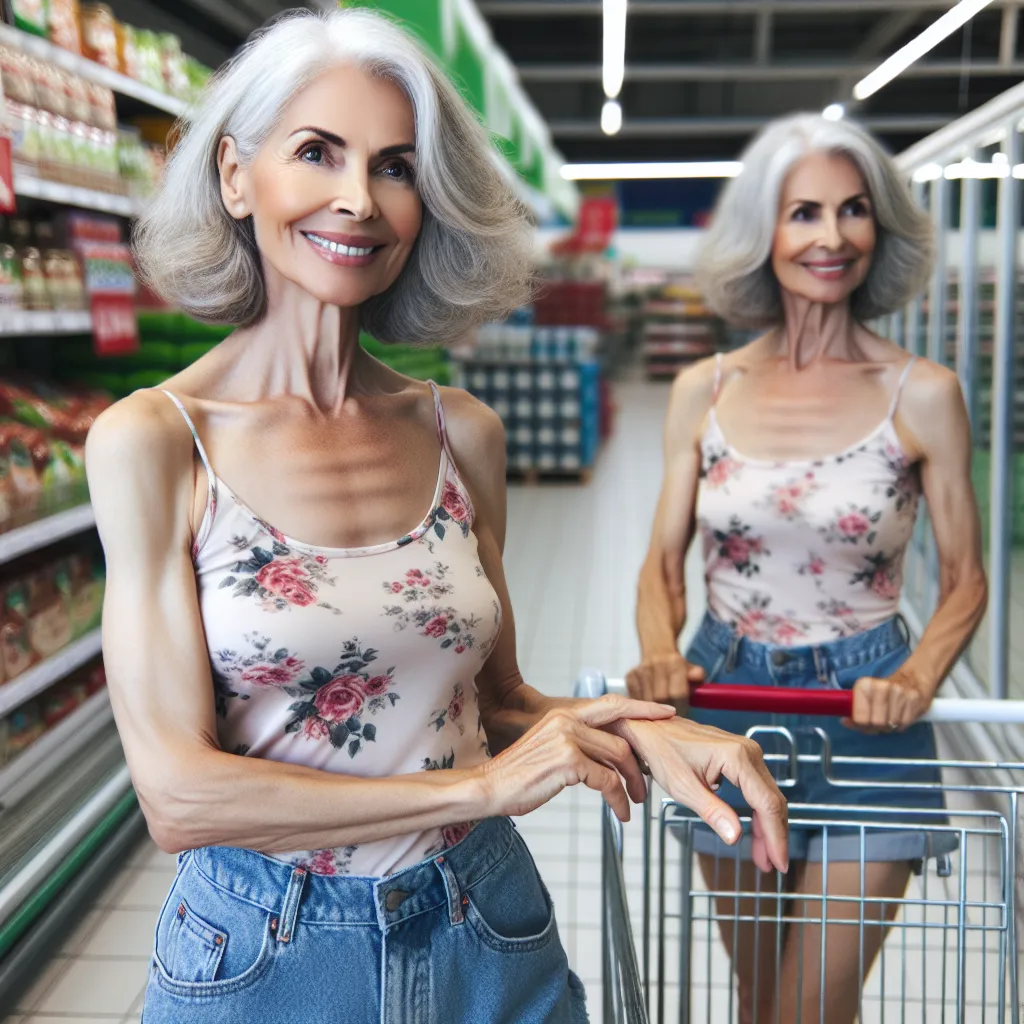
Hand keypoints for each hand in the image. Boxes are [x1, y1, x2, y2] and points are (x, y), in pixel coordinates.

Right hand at [479, 695, 676, 821]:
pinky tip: (619, 813)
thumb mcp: (550, 749)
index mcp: (564, 714)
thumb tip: (605, 756)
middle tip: (648, 783)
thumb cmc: (518, 775)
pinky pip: (608, 781)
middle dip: (641, 761)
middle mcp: (567, 720)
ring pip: (618, 758)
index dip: (641, 707)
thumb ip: (576, 743)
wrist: (488, 787)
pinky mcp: (568, 761)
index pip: (612, 704)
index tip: (665, 712)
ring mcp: (568, 738)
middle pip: (621, 736)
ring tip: (634, 802)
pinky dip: (618, 800)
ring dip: (632, 784)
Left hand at [613, 717, 788, 873]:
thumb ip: (712, 812)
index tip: (779, 863)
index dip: (775, 836)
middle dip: (774, 835)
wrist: (651, 728)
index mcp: (737, 758)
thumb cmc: (662, 751)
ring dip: (767, 826)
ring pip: (767, 795)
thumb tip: (736, 837)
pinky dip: (758, 812)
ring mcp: (746, 751)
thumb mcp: (684, 787)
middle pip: (772, 800)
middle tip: (772, 866)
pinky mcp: (741, 756)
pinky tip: (753, 831)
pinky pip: (757, 788)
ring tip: (763, 856)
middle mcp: (748, 751)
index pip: (767, 803)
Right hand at [626, 651, 704, 709]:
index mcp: (675, 662)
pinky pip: (634, 698)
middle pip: (660, 698)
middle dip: (666, 712)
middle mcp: (656, 664)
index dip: (681, 707)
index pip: (677, 692)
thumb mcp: (693, 672)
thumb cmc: (679, 669)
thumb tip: (697, 676)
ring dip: (652, 711)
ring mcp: (640, 670)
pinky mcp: (629, 676)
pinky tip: (648, 707)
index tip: (682, 715)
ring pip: (645, 700)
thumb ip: (698, 676)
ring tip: (659, 714)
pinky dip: (641, 706)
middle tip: (669, 717)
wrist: (658, 652)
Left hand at [843, 670, 932, 732]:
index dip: (861, 725)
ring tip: (888, 718)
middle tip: (877, 722)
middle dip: (875, 727)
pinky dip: (900, 725)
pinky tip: (899, 717)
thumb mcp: (864, 696)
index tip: (863, 723)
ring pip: (891, 725)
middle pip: (876, 723)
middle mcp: (882, 687)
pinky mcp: (914, 699)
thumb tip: (845, 722)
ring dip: (889, 727)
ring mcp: (900, 693)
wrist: (911, 679)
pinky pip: (904, 724)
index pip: (860, 717)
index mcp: (864, 685)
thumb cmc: (882, 691)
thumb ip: (853, 711)